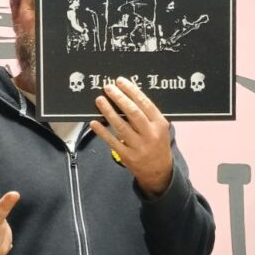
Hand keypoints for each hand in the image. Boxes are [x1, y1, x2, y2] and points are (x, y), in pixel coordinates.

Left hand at [90, 77, 173, 196]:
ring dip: (108, 111)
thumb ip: (148, 115)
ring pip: (121, 126)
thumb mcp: (160, 129)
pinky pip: (112, 141)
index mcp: (160, 124)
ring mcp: (138, 146)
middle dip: (119, 98)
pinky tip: (94, 122)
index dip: (132, 91)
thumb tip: (128, 95)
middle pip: (133, 113)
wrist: (159, 172)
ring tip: (99, 100)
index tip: (120, 81)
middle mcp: (150, 135)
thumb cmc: (158, 145)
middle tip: (108, 88)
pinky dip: (102, 131)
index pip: (145, 104)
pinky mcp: (127, 156)